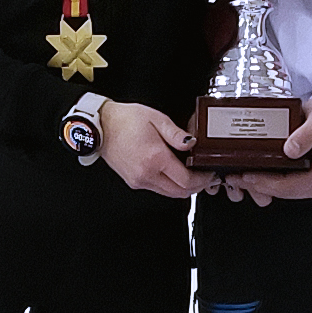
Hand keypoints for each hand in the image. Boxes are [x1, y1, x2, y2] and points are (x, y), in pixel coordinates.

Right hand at [99, 100, 217, 198]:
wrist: (101, 126)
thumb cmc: (126, 119)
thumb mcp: (156, 118)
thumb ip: (176, 134)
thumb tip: (192, 144)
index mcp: (155, 158)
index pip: (186, 180)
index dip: (202, 179)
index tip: (209, 173)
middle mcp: (146, 174)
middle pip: (180, 193)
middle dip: (197, 187)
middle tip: (205, 176)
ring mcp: (139, 180)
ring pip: (169, 194)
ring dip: (184, 188)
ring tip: (192, 174)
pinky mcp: (134, 182)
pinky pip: (158, 189)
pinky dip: (170, 185)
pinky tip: (174, 173)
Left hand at [219, 97, 311, 205]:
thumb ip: (307, 133)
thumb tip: (291, 150)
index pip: (291, 186)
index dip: (266, 183)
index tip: (248, 176)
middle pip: (284, 192)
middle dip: (259, 186)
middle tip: (236, 176)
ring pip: (283, 192)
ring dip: (261, 186)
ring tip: (239, 176)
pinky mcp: (307, 183)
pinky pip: (285, 186)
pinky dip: (269, 182)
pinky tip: (254, 174)